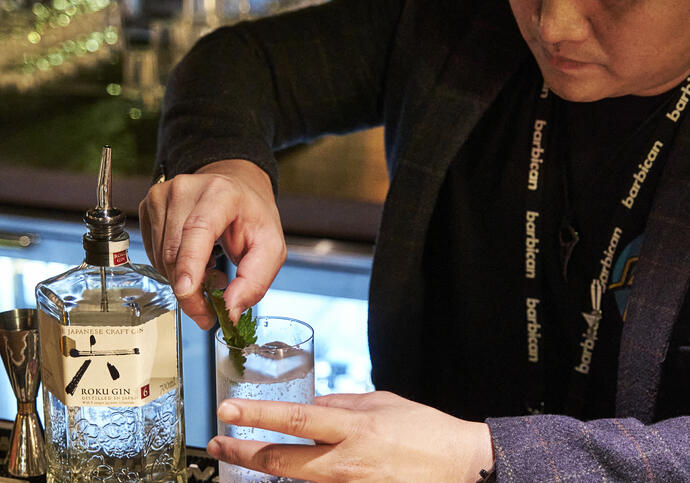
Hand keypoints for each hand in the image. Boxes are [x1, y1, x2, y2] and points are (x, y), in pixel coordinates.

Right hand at [138, 159, 285, 328]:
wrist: (237, 190)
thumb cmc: (253, 216)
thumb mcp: (271, 247)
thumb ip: (255, 280)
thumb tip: (230, 309)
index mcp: (220, 193)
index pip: (198, 230)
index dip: (190, 264)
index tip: (186, 292)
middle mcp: (186, 190)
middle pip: (175, 253)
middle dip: (191, 292)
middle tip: (210, 307)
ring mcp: (163, 196)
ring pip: (162, 258)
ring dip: (184, 279)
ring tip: (210, 269)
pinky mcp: (148, 207)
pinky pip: (153, 254)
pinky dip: (172, 268)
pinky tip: (193, 258)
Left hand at [207, 391, 493, 481]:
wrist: (460, 466)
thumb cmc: (423, 430)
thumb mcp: (382, 402)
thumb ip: (342, 404)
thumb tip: (311, 405)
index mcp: (353, 428)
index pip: (294, 419)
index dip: (257, 415)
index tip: (228, 410)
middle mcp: (346, 463)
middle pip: (281, 462)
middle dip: (243, 453)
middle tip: (218, 445)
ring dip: (268, 472)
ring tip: (248, 460)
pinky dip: (302, 482)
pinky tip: (294, 473)